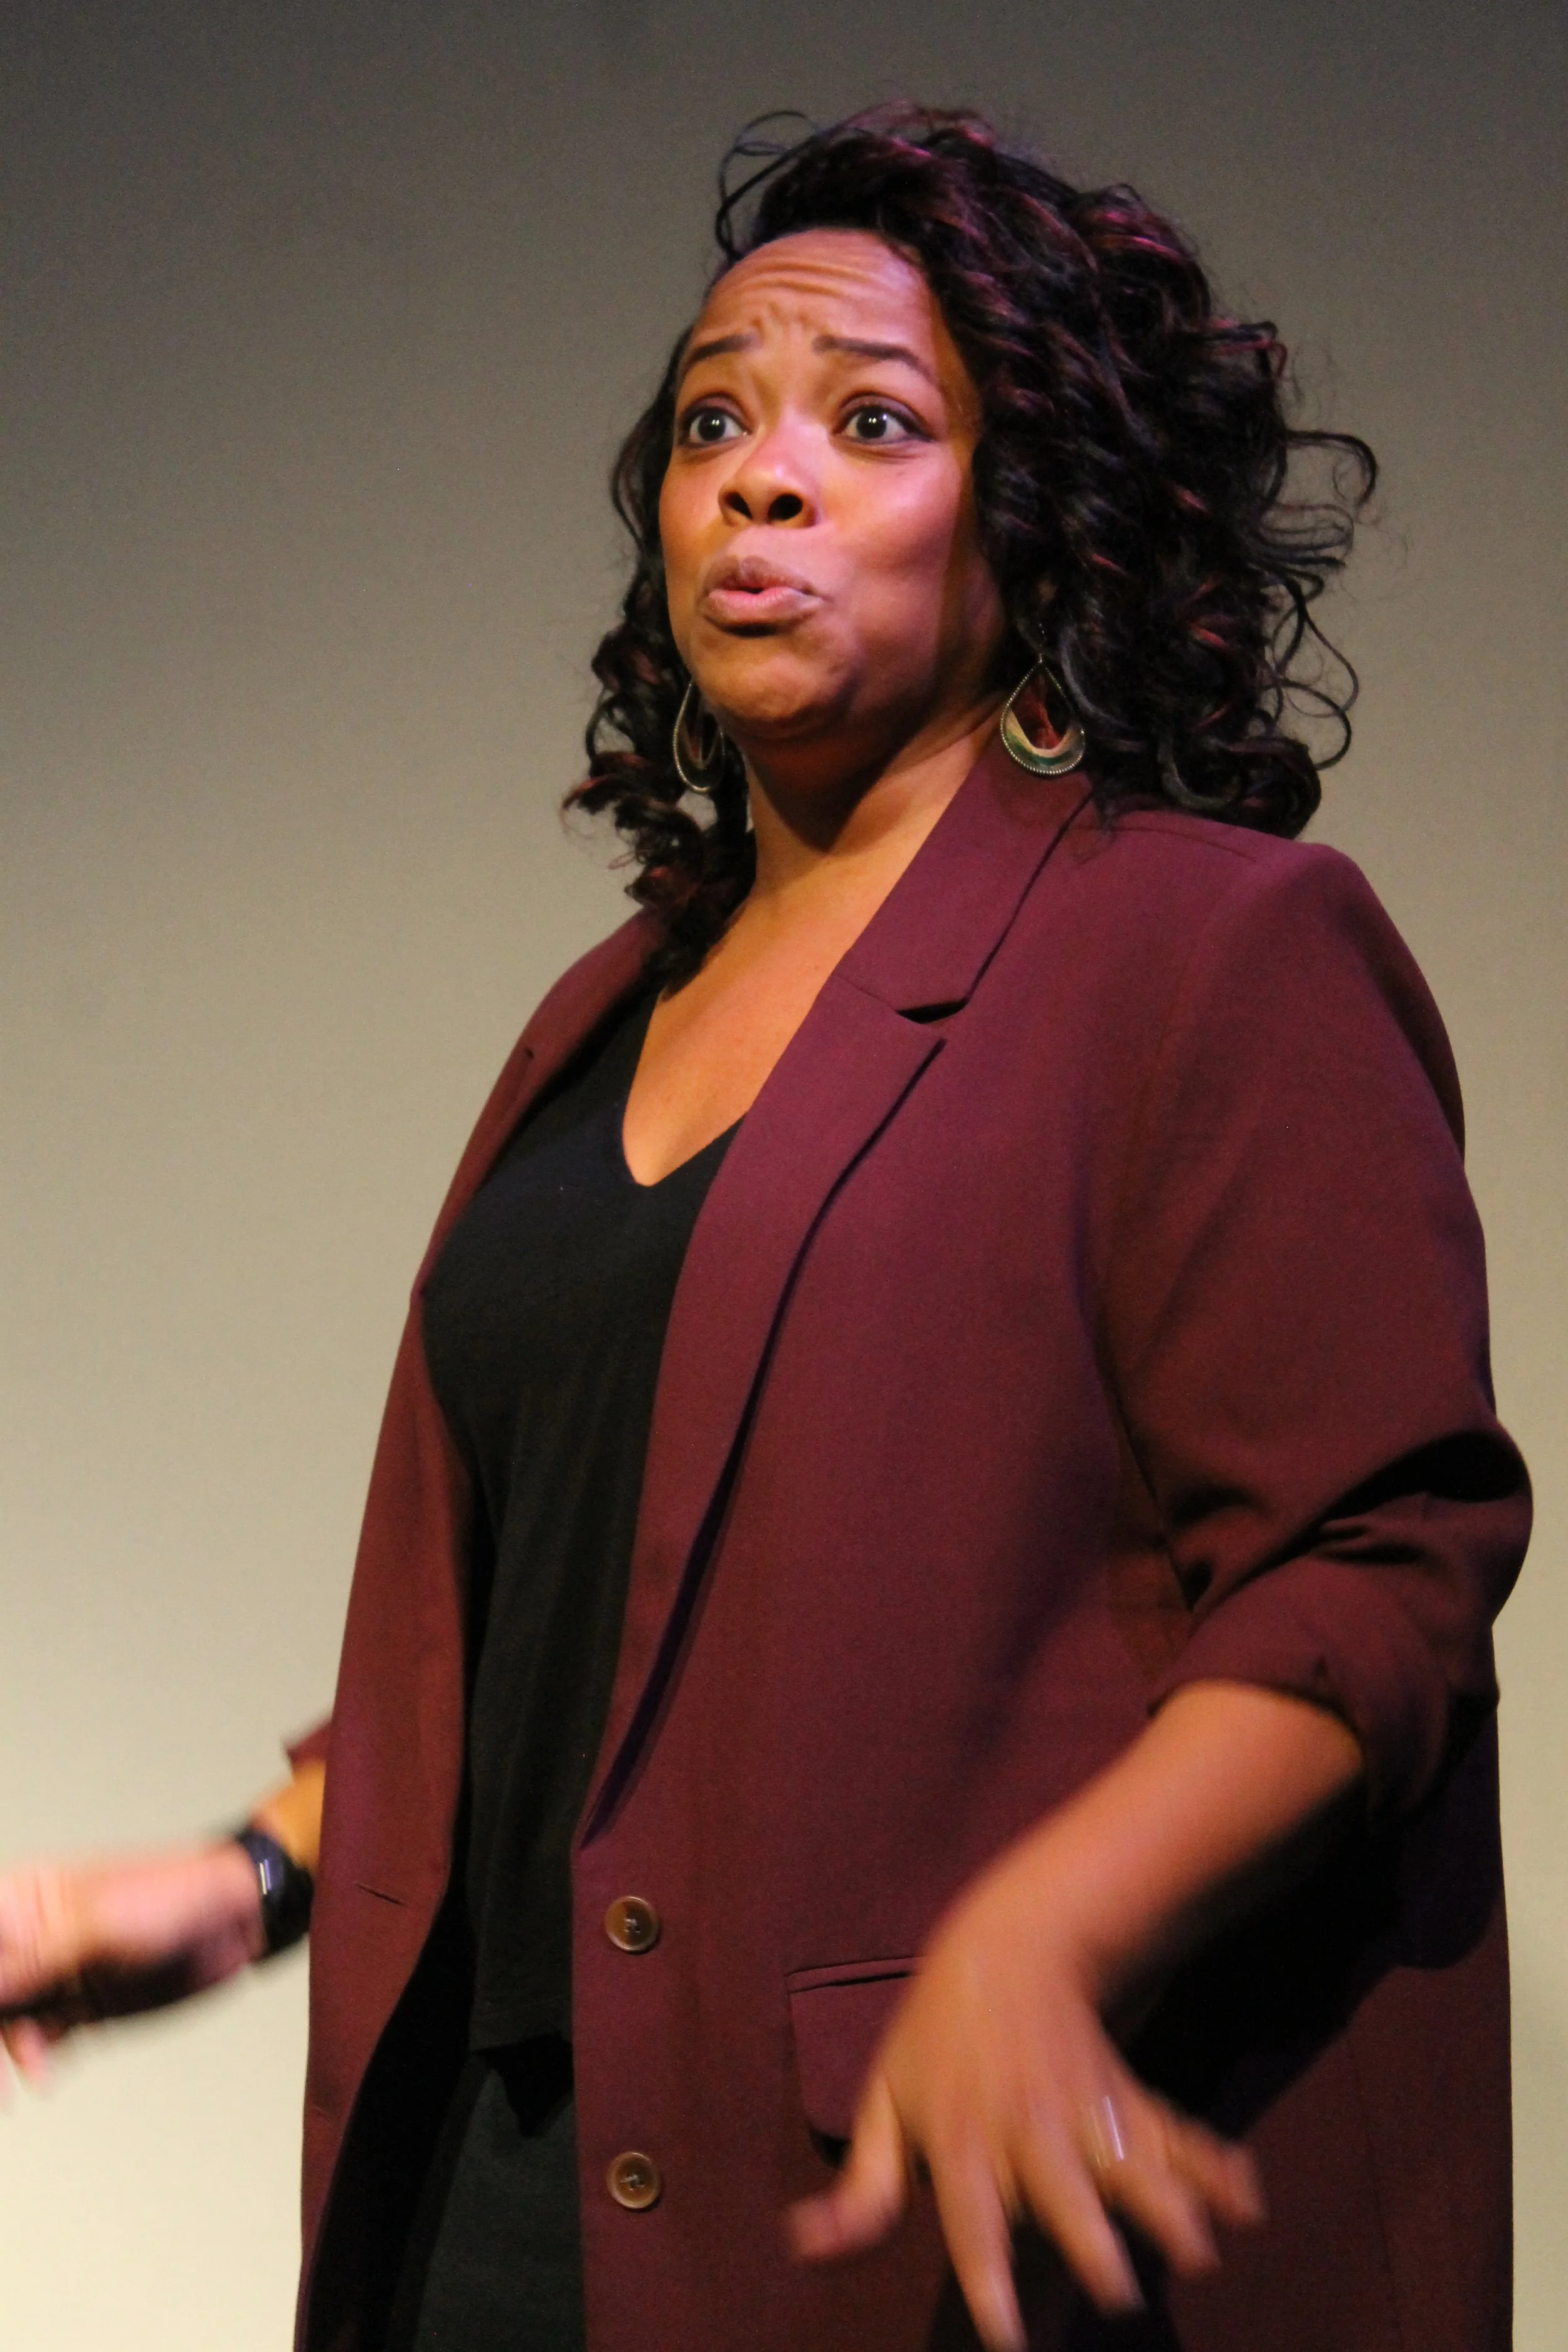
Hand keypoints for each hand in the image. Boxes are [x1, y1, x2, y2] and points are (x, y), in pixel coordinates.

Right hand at [0, 1843, 263, 2096]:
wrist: (234, 1919)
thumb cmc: (172, 1896)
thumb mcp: (95, 1926)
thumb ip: (29, 1958)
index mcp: (23, 1898)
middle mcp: (29, 1938)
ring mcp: (53, 1974)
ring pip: (5, 2020)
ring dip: (5, 2053)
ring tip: (18, 2082)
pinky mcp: (78, 2007)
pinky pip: (37, 2040)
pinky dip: (33, 2059)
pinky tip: (44, 2073)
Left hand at [788, 1847, 1262, 2349]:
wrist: (1007, 1947)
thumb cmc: (934, 2042)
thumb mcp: (885, 2104)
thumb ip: (863, 2190)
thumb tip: (805, 2244)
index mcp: (963, 2140)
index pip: (973, 2220)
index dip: (988, 2279)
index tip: (1007, 2340)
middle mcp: (1028, 2128)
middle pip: (1063, 2187)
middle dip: (1093, 2237)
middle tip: (1123, 2292)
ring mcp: (1085, 2110)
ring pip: (1131, 2158)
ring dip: (1167, 2202)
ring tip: (1201, 2251)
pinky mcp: (1127, 2100)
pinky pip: (1176, 2133)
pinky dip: (1213, 2166)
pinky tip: (1244, 2200)